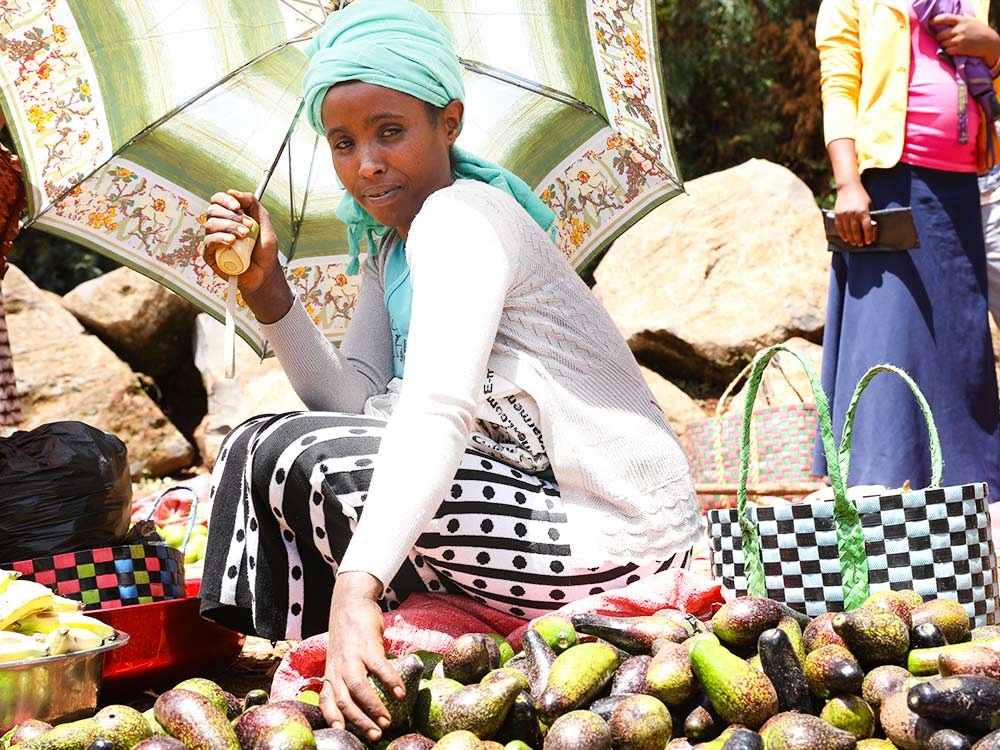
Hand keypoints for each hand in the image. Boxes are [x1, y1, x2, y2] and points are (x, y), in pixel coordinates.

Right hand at [201, 190, 278, 291]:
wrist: (266, 272)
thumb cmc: (264, 250)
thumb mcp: (264, 223)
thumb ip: (252, 204)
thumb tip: (233, 191)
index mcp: (229, 216)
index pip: (218, 200)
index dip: (225, 200)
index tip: (238, 207)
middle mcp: (218, 226)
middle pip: (213, 210)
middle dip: (232, 216)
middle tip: (249, 227)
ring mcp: (213, 240)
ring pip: (211, 224)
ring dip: (229, 227)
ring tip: (245, 236)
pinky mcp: (210, 255)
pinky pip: (209, 241)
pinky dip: (220, 239)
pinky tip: (231, 242)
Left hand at [320, 572, 402, 742]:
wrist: (351, 600)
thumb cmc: (349, 631)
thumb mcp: (342, 656)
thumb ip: (350, 674)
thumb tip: (368, 695)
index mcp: (331, 672)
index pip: (327, 701)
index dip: (332, 719)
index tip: (343, 732)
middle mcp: (338, 668)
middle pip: (344, 701)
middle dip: (360, 721)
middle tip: (375, 734)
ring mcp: (351, 657)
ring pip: (358, 688)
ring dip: (373, 707)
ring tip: (388, 721)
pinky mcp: (367, 645)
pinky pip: (379, 668)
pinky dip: (390, 681)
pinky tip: (401, 693)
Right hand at [833, 182, 876, 246]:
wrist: (848, 187)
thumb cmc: (861, 197)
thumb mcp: (868, 205)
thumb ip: (868, 216)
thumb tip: (869, 229)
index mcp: (863, 212)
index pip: (867, 228)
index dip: (868, 236)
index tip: (869, 242)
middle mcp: (853, 214)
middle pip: (856, 231)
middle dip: (859, 240)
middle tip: (860, 244)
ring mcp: (844, 215)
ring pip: (847, 231)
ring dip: (851, 239)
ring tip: (853, 243)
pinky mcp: (837, 215)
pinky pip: (840, 227)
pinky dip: (842, 234)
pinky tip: (846, 238)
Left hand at [933, 14, 999, 66]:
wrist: (990, 43)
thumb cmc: (981, 31)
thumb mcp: (972, 21)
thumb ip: (962, 20)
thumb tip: (952, 18)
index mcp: (962, 20)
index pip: (945, 18)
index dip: (935, 20)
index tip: (930, 23)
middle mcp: (960, 29)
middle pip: (940, 35)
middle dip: (939, 38)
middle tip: (942, 40)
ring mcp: (960, 39)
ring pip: (943, 44)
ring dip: (944, 46)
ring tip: (949, 45)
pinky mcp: (961, 49)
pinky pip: (947, 51)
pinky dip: (948, 51)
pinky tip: (952, 50)